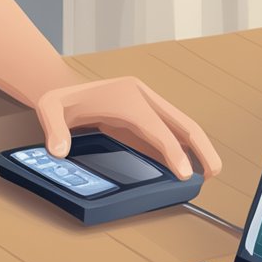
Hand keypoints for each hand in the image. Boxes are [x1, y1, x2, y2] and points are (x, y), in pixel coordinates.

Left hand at [34, 77, 222, 179]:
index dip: (173, 152)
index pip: (158, 128)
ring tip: (209, 172)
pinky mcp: (145, 118)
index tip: (186, 173)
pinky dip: (183, 149)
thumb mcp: (49, 109)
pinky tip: (189, 166)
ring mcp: (147, 107)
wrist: (63, 88)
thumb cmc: (60, 100)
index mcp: (128, 97)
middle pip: (182, 123)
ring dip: (198, 148)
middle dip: (201, 147)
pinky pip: (170, 133)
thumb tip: (59, 150)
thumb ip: (54, 129)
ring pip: (182, 126)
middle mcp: (143, 98)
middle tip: (213, 172)